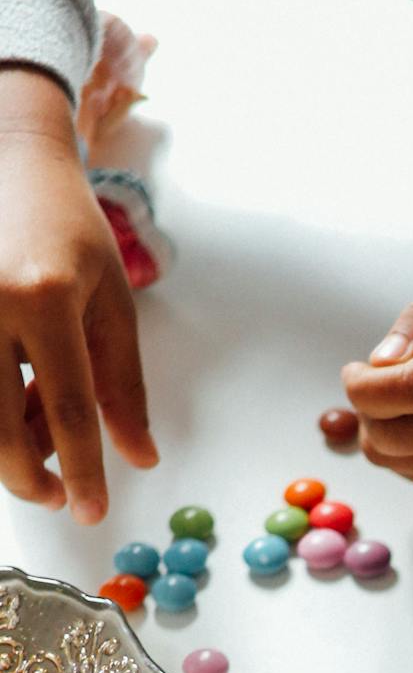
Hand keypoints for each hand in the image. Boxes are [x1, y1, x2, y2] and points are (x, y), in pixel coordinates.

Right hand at [0, 64, 155, 521]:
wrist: (10, 160)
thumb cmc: (71, 231)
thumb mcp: (112, 303)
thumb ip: (124, 385)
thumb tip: (139, 457)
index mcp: (45, 295)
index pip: (68, 407)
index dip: (82, 469)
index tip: (92, 511)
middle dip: (31, 476)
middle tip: (59, 496)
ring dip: (6, 446)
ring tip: (39, 446)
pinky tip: (16, 408)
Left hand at [340, 275, 412, 493]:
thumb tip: (379, 361)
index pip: (410, 389)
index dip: (364, 385)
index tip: (356, 370)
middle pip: (395, 436)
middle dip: (366, 410)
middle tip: (374, 383)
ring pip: (397, 462)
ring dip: (381, 431)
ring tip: (400, 400)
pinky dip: (405, 451)